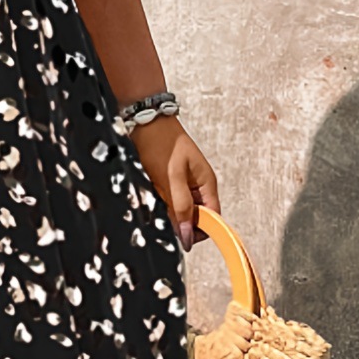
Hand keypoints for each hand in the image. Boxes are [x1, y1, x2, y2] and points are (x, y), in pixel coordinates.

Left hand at [127, 114, 218, 252]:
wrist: (145, 122)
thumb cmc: (161, 143)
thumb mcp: (171, 177)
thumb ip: (180, 207)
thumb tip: (187, 236)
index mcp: (207, 184)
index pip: (213, 219)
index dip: (199, 231)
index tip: (181, 236)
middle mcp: (199, 187)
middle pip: (196, 218)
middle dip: (180, 222)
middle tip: (163, 214)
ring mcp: (184, 185)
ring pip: (180, 212)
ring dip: (168, 212)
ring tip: (156, 198)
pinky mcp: (170, 184)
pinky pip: (168, 203)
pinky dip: (160, 203)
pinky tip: (151, 194)